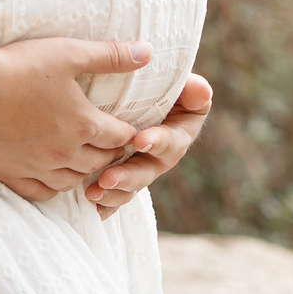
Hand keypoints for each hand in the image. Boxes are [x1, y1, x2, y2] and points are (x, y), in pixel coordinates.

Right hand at [0, 38, 147, 202]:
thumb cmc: (19, 65)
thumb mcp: (69, 53)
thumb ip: (110, 55)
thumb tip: (148, 52)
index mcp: (83, 124)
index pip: (120, 136)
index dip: (127, 132)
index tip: (129, 129)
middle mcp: (65, 152)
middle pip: (99, 161)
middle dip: (109, 153)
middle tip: (111, 145)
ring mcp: (38, 166)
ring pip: (73, 181)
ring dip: (84, 172)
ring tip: (84, 161)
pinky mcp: (12, 174)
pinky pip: (41, 192)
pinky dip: (52, 188)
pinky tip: (52, 177)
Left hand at [86, 72, 211, 218]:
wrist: (143, 94)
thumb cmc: (163, 86)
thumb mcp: (182, 85)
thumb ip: (192, 89)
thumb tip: (201, 89)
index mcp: (178, 135)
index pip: (171, 141)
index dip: (157, 141)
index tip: (139, 140)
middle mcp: (160, 157)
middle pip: (147, 172)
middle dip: (127, 176)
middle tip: (108, 178)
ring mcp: (141, 168)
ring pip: (130, 187)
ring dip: (113, 193)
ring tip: (93, 192)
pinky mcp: (123, 176)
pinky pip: (116, 196)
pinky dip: (105, 205)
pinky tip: (92, 207)